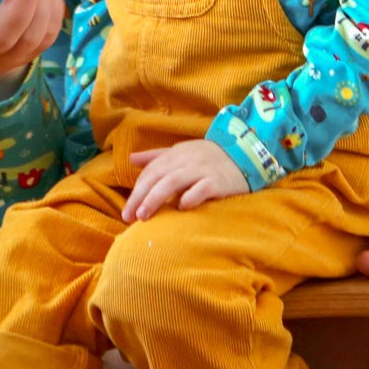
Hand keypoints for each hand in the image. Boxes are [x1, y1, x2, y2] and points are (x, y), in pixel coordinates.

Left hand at [121, 140, 248, 222]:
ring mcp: (201, 170)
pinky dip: (190, 197)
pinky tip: (181, 208)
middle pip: (157, 177)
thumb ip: (156, 156)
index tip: (126, 211)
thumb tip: (131, 159)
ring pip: (173, 182)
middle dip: (140, 197)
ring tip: (144, 216)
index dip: (136, 190)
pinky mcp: (217, 181)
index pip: (150, 171)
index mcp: (175, 154)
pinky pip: (201, 188)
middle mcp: (185, 160)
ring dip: (156, 198)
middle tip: (129, 217)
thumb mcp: (180, 152)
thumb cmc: (206, 157)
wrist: (242, 154)